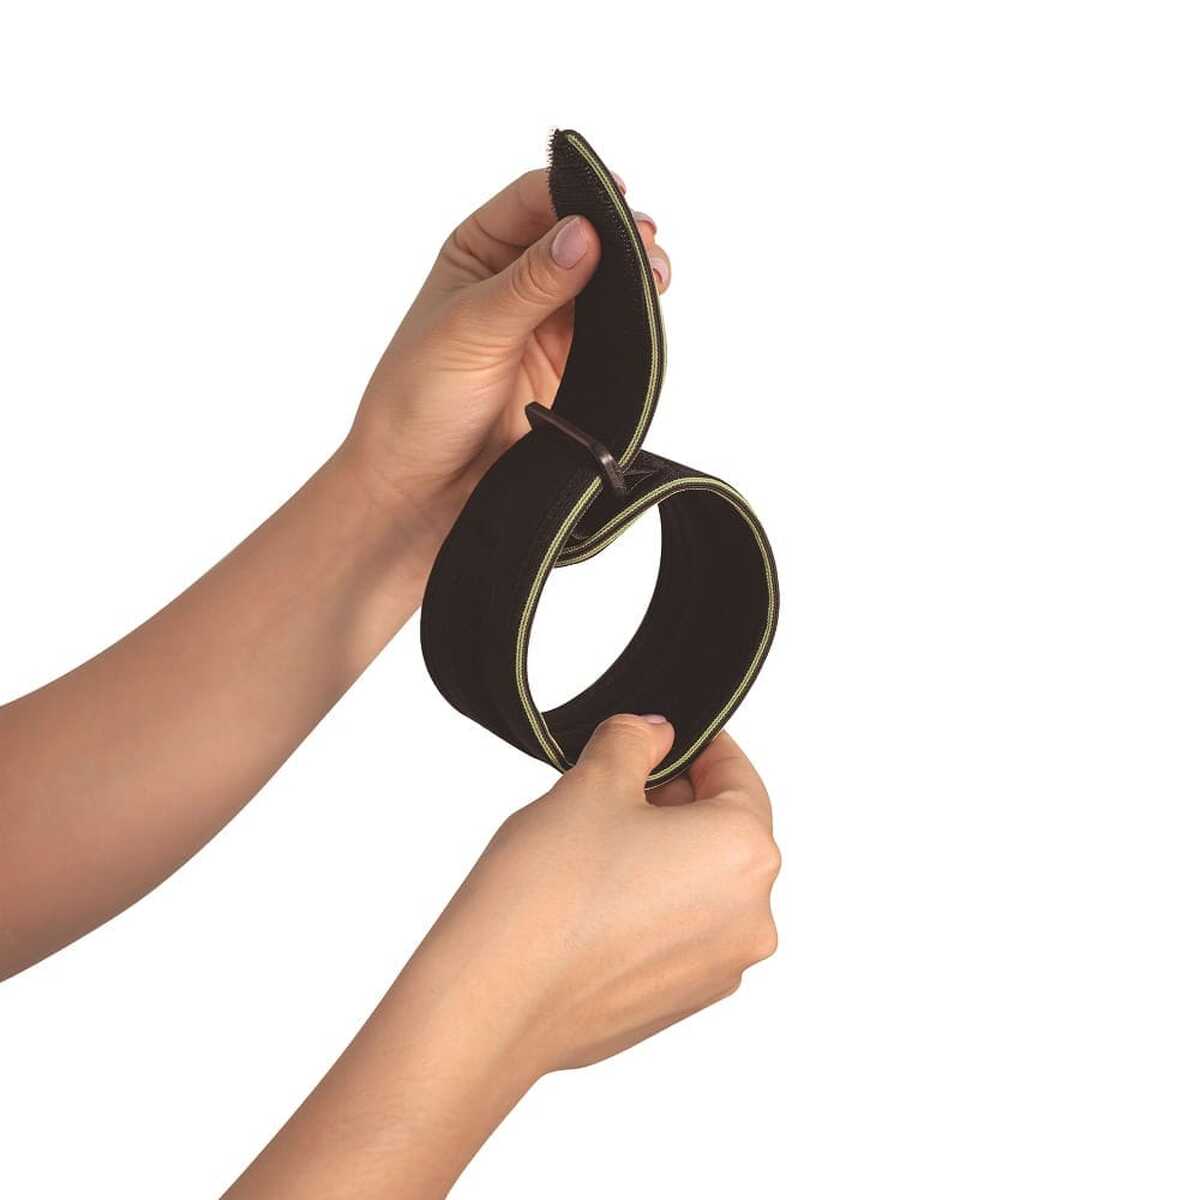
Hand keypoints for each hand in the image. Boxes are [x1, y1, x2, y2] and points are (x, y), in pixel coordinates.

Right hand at [225, 718, 775, 1197]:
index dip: (697, 746)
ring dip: (659, 854)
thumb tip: (652, 732)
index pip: (737, 777)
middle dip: (672, 801)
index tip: (665, 736)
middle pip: (723, 833)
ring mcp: (718, 969)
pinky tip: (589, 898)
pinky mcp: (680, 1004)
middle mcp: (751, 919)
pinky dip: (648, 905)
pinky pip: (677, 933)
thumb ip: (633, 741)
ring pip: (700, 885)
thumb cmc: (547, 893)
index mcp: (746, 853)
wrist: (493, 1003)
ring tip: (590, 845)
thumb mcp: (592, 783)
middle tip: (611, 786)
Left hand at [340, 170, 670, 553]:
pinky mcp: (575, 367)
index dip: (579, 193)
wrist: (425, 490)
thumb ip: (530, 283)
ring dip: (635, 276)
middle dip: (619, 234)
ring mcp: (550, 324)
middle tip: (647, 244)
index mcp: (479, 251)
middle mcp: (518, 279)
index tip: (617, 200)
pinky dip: (637, 320)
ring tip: (658, 277)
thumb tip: (584, 234)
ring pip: (607, 282)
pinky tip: (650, 312)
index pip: (537, 199)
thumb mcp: (470, 330)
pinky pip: (616, 332)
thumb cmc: (418, 403)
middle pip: (582, 235)